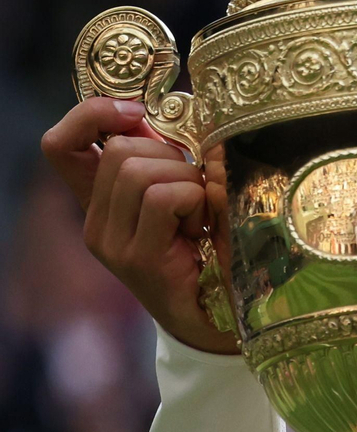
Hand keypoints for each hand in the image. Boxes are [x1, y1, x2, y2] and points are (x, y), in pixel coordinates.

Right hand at [40, 97, 238, 354]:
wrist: (222, 319)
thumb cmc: (212, 251)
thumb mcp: (186, 197)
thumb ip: (169, 159)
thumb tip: (176, 113)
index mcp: (100, 203)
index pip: (59, 145)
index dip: (91, 115)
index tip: (136, 112)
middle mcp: (96, 224)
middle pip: (118, 150)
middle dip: (170, 156)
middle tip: (195, 191)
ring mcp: (113, 244)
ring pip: (139, 170)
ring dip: (187, 181)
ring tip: (201, 214)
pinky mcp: (139, 258)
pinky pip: (164, 197)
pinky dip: (195, 200)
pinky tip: (202, 229)